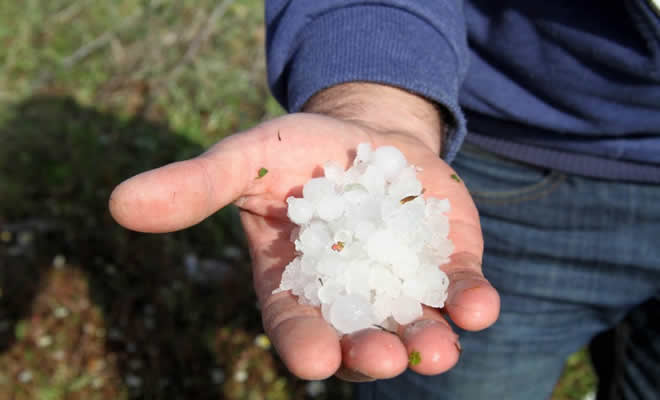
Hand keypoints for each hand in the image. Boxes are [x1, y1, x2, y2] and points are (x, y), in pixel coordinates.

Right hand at [109, 84, 499, 380]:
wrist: (365, 135)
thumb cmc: (298, 152)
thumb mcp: (245, 160)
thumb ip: (196, 186)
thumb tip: (120, 203)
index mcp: (295, 286)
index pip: (295, 326)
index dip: (304, 343)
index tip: (314, 359)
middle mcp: (349, 300)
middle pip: (359, 339)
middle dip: (370, 353)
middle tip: (381, 359)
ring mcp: (401, 287)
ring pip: (414, 328)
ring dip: (428, 343)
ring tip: (436, 349)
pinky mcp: (445, 267)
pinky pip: (458, 293)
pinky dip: (469, 304)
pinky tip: (477, 307)